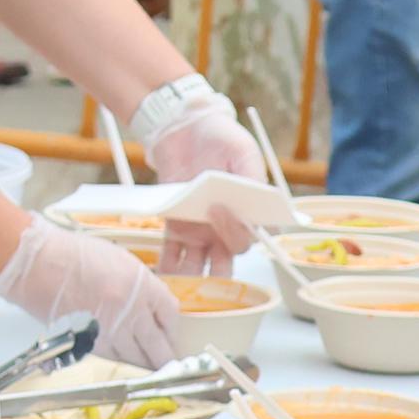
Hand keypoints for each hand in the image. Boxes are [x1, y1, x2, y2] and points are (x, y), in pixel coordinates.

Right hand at [0, 217, 182, 366]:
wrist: (39, 263)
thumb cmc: (74, 256)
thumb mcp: (119, 261)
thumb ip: (140, 285)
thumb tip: (152, 307)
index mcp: (141, 285)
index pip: (170, 314)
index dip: (172, 328)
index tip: (170, 333)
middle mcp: (129, 309)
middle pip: (157, 343)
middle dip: (164, 356)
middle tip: (168, 363)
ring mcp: (109, 328)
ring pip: (134, 356)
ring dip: (142, 363)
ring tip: (147, 367)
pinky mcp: (89, 341)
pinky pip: (111, 356)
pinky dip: (118, 360)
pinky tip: (122, 360)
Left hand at [144, 109, 270, 266]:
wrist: (185, 128)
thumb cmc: (221, 138)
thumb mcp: (242, 150)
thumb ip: (252, 174)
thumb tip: (258, 195)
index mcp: (250, 211)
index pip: (255, 236)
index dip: (243, 234)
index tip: (229, 214)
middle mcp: (227, 227)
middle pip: (227, 259)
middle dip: (218, 274)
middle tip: (206, 273)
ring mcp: (201, 231)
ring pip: (199, 265)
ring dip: (191, 281)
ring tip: (180, 290)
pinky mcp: (176, 228)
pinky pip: (172, 254)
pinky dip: (167, 268)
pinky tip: (160, 279)